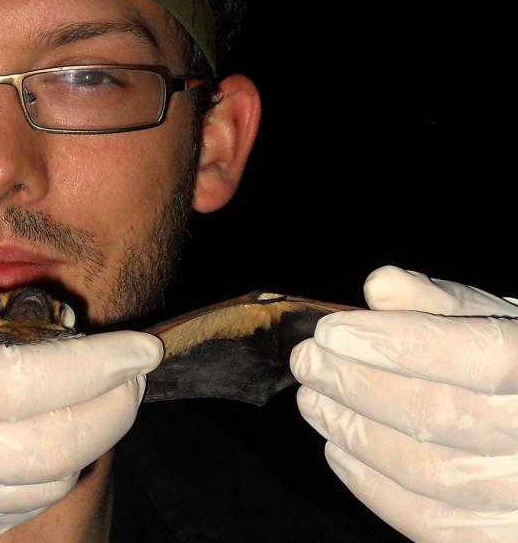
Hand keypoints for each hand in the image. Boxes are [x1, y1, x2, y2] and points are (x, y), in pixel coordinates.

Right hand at [0, 293, 161, 541]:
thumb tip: (21, 318)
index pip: (46, 380)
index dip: (105, 361)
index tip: (143, 344)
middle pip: (69, 438)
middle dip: (117, 401)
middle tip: (132, 366)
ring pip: (55, 477)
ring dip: (91, 435)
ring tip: (97, 396)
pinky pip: (25, 504)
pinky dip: (55, 468)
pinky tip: (51, 438)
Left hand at [291, 266, 517, 540]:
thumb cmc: (516, 373)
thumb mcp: (496, 324)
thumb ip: (440, 303)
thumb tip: (379, 286)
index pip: (475, 356)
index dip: (392, 343)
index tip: (330, 331)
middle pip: (439, 415)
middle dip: (355, 384)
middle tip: (307, 362)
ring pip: (427, 471)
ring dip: (352, 431)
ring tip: (313, 401)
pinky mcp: (496, 537)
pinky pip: (428, 520)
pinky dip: (371, 484)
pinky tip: (339, 449)